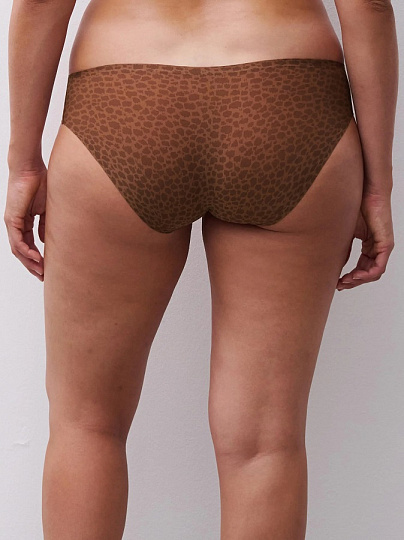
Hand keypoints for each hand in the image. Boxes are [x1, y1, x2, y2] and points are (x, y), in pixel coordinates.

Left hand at [4, 163, 46, 280]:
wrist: (31, 169)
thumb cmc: (40, 183)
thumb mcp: (46, 210)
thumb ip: (45, 225)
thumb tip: (45, 240)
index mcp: (24, 222)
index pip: (29, 245)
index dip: (37, 258)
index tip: (47, 268)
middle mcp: (15, 224)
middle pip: (21, 251)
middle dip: (32, 265)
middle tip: (43, 276)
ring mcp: (12, 222)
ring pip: (18, 249)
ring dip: (29, 262)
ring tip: (41, 271)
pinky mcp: (11, 219)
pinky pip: (17, 241)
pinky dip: (26, 251)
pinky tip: (36, 258)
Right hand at [337, 192, 393, 290]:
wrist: (366, 192)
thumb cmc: (357, 207)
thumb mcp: (346, 233)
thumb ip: (343, 249)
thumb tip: (335, 264)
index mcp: (370, 246)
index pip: (362, 268)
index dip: (350, 278)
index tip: (337, 282)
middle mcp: (378, 248)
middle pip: (368, 274)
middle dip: (353, 282)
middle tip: (340, 285)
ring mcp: (383, 247)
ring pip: (374, 273)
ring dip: (359, 280)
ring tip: (346, 281)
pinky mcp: (386, 244)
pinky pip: (379, 266)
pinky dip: (367, 274)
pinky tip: (355, 276)